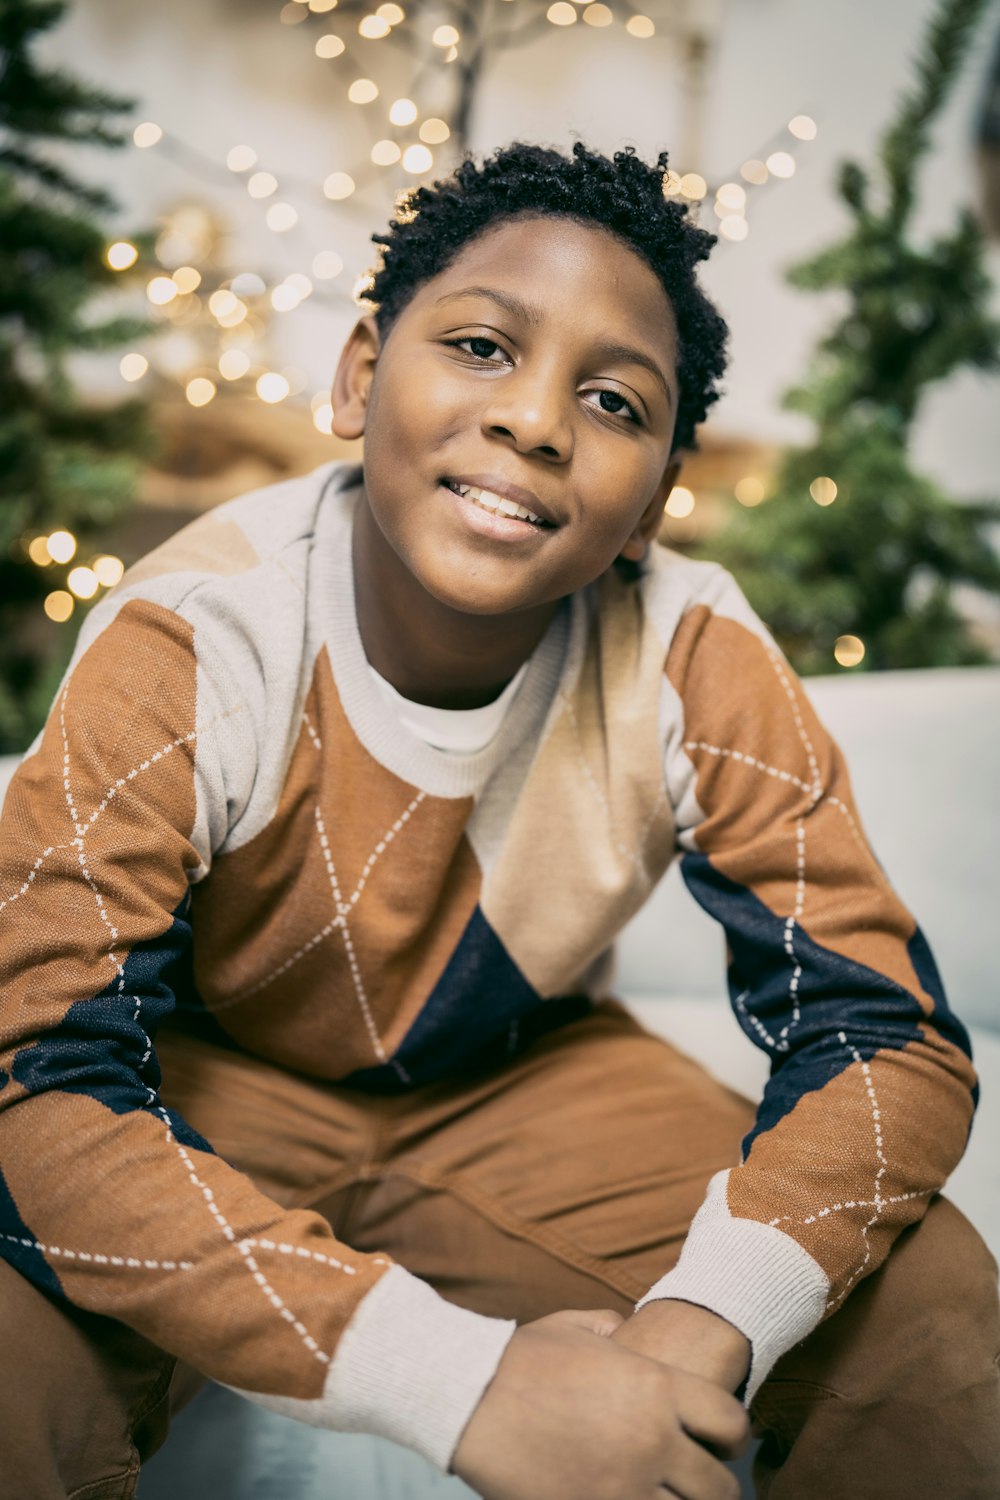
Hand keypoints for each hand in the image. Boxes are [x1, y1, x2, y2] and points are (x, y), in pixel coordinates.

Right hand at [450, 1306, 747, 1499]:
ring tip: (664, 1498)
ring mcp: (624, 1486)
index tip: (717, 1445)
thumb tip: (629, 1331)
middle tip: (696, 1487)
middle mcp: (652, 1439)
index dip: (731, 1438)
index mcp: (655, 1387)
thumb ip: (614, 1328)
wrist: (469, 1396)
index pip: (731, 1423)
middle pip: (718, 1488)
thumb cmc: (519, 1358)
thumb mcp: (576, 1327)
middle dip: (712, 1490)